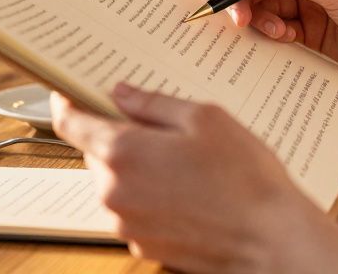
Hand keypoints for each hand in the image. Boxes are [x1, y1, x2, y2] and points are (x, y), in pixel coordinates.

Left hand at [51, 84, 327, 272]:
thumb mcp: (205, 119)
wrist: (271, 241)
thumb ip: (153, 103)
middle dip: (116, 135)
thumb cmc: (245, 179)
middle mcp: (115, 192)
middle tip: (156, 126)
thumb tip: (120, 93)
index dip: (65, 103)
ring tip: (183, 161)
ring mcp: (127, 224)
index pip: (71, 123)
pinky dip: (148, 195)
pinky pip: (133, 209)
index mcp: (123, 153)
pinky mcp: (143, 246)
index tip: (66, 92)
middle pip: (95, 153)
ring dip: (134, 167)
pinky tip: (187, 189)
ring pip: (114, 182)